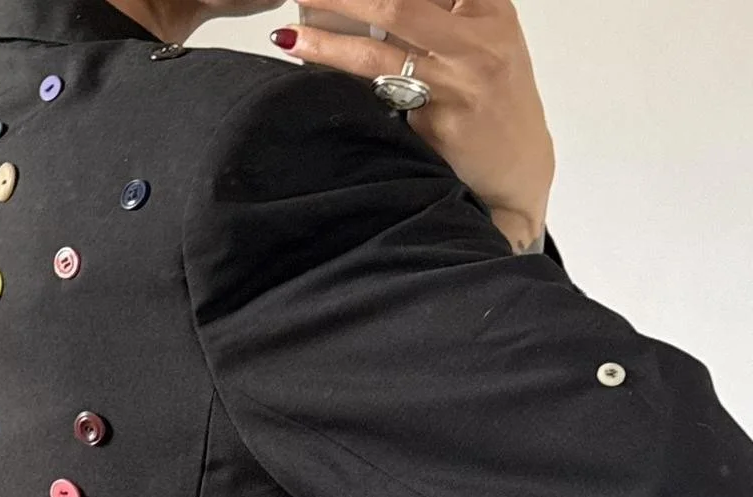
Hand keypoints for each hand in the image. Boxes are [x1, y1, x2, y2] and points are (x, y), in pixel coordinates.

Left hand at [272, 0, 555, 245]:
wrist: (516, 170)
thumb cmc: (491, 97)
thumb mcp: (482, 37)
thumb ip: (439, 12)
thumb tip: (370, 6)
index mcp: (489, 9)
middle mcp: (476, 42)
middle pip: (397, 5)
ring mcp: (456, 86)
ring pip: (377, 54)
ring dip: (327, 43)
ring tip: (290, 37)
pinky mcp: (434, 128)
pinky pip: (377, 101)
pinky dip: (342, 88)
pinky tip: (314, 81)